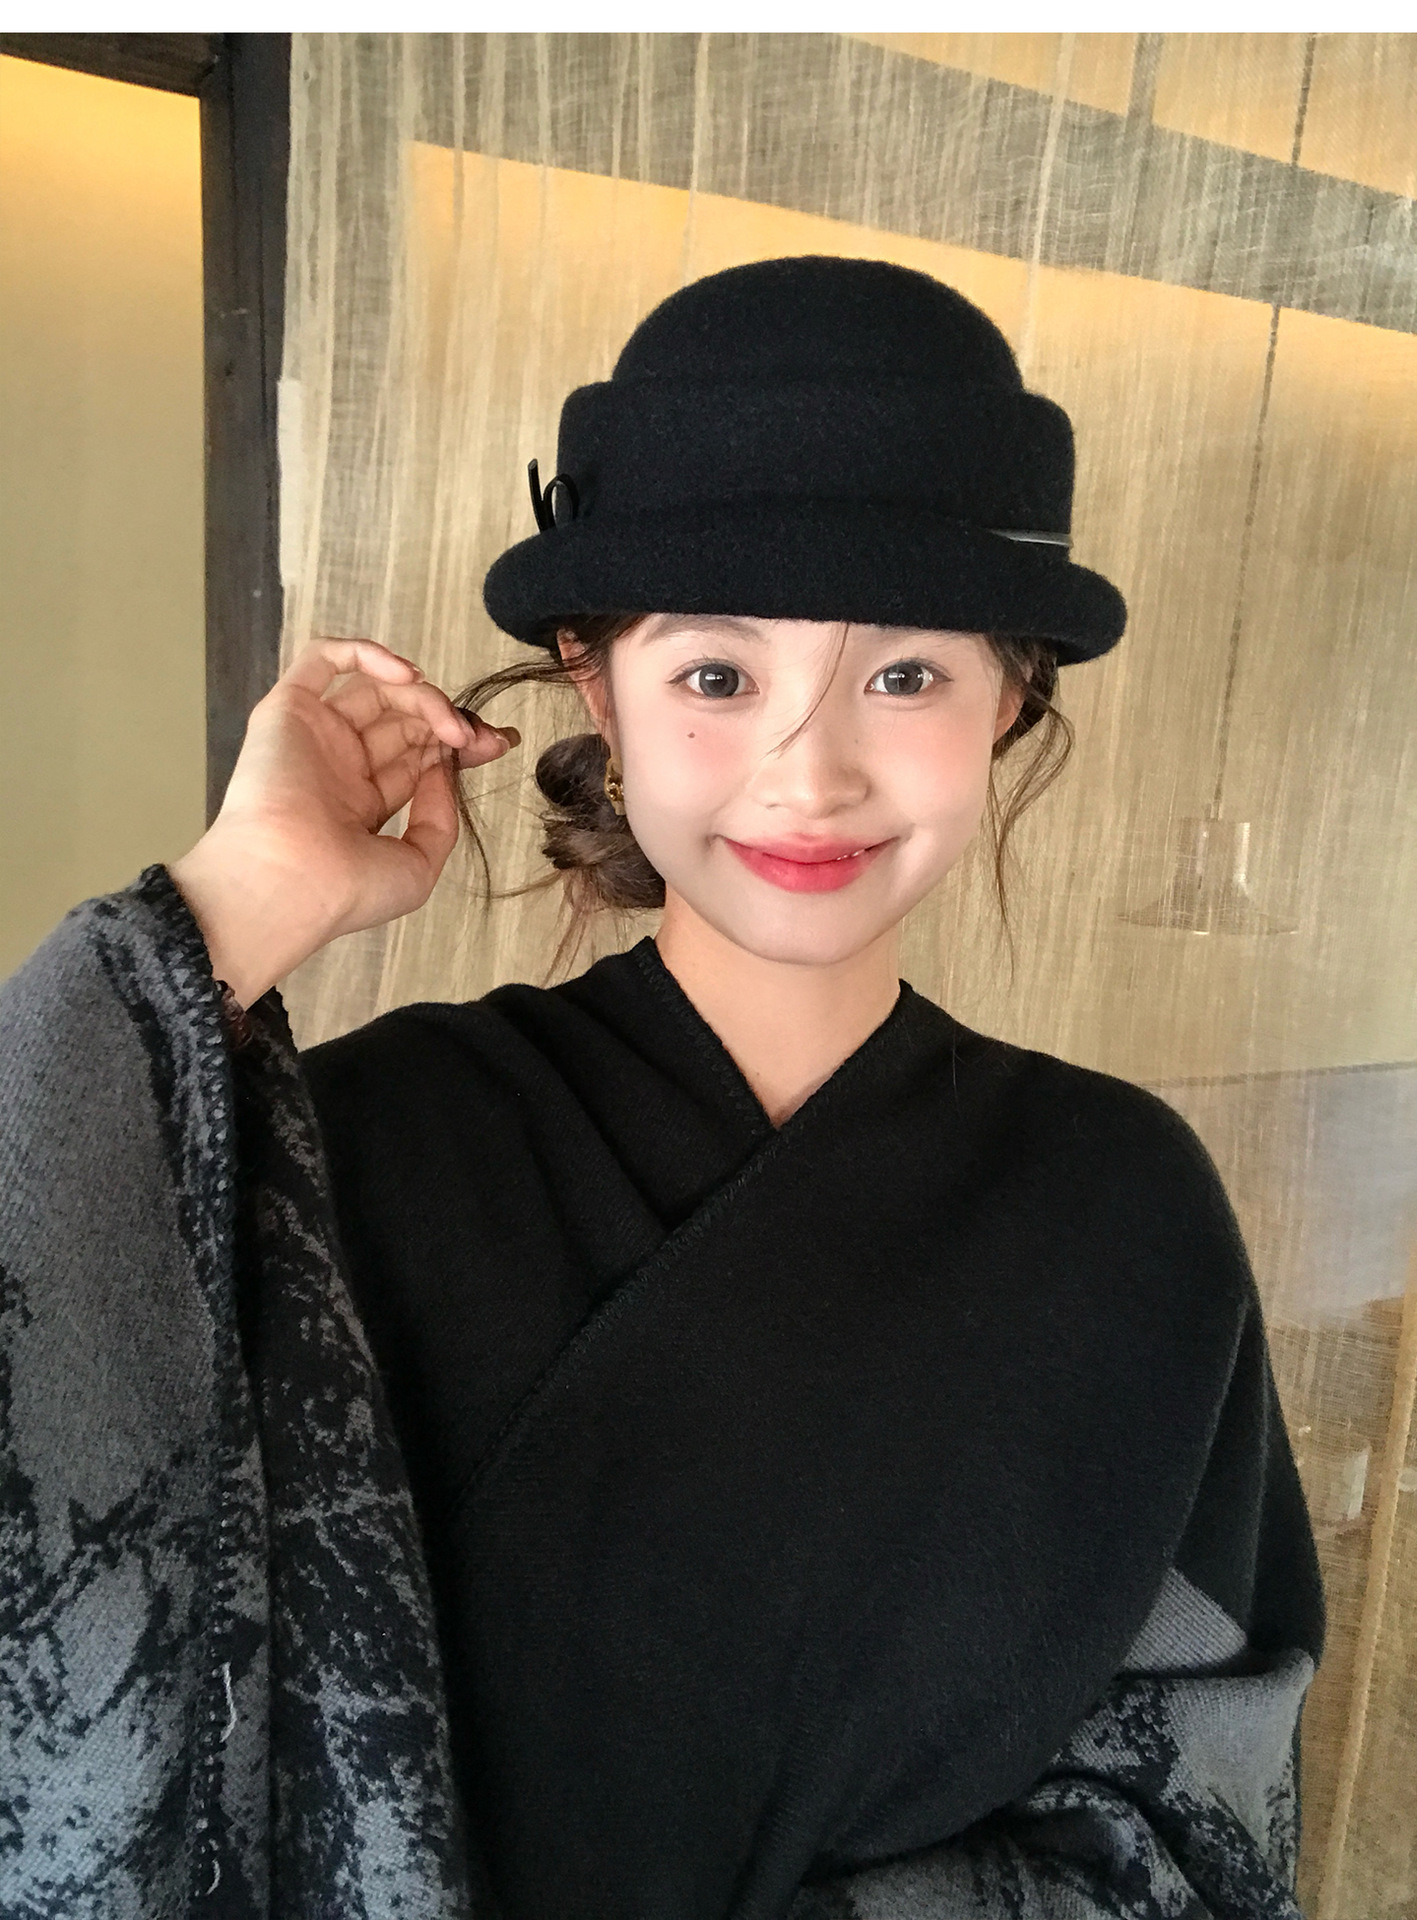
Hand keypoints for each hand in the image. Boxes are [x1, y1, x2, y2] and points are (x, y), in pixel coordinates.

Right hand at [169, 637, 518, 1006]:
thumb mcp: (418, 864)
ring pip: (376, 689)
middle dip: (450, 720)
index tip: (500, 744)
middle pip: (403, 720)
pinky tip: (406, 677)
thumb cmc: (348, 889)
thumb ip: (439, 816)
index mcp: (362, 803)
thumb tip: (445, 768)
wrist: (291, 883)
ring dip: (423, 695)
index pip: (417, 755)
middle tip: (480, 737)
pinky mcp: (286, 711)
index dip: (459, 743)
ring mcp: (313, 736)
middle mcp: (337, 766)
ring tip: (452, 726)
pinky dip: (366, 654)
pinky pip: (323, 660)